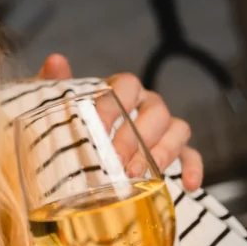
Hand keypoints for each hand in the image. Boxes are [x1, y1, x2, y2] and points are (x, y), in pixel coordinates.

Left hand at [37, 54, 202, 190]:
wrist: (70, 151)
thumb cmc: (66, 125)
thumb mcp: (54, 106)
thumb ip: (55, 84)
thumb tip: (56, 61)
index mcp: (119, 90)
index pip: (126, 86)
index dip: (114, 106)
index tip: (97, 130)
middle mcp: (145, 104)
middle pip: (155, 111)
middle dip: (136, 137)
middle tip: (116, 161)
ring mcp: (162, 128)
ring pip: (177, 129)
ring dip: (161, 152)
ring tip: (139, 174)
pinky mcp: (174, 151)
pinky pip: (191, 155)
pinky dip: (192, 168)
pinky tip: (187, 184)